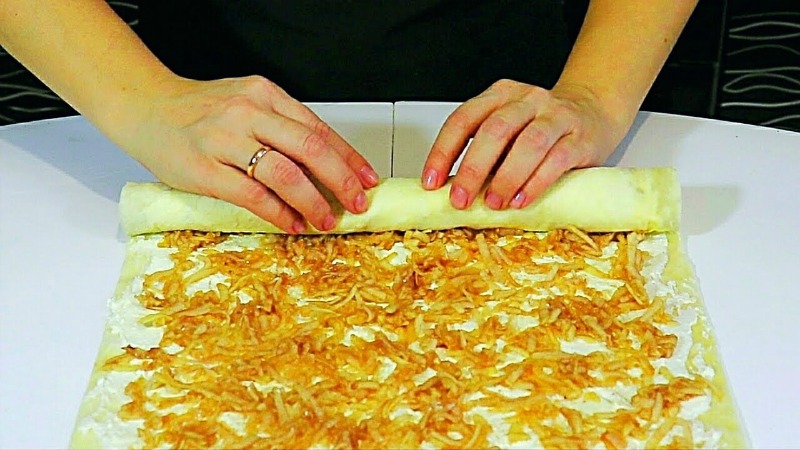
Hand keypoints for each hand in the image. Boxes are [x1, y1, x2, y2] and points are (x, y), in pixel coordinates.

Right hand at [116, 75, 378, 232]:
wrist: (145, 108)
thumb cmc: (200, 111)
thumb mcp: (246, 104)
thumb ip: (281, 126)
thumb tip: (325, 164)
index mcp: (265, 94)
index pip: (319, 128)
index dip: (349, 158)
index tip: (367, 179)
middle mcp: (249, 112)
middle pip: (311, 149)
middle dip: (342, 181)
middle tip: (356, 204)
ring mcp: (225, 140)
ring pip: (285, 174)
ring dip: (313, 202)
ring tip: (326, 220)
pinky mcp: (204, 170)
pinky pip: (252, 196)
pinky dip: (279, 214)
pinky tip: (291, 224)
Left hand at [420, 79, 630, 209]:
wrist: (594, 110)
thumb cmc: (542, 127)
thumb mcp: (509, 129)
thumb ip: (485, 151)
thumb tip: (452, 190)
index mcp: (500, 95)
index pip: (463, 119)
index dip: (443, 151)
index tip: (431, 182)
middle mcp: (528, 100)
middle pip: (495, 130)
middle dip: (473, 169)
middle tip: (461, 200)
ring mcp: (556, 116)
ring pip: (528, 144)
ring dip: (505, 178)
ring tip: (493, 204)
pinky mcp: (581, 138)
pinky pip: (556, 160)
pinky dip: (535, 183)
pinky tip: (521, 201)